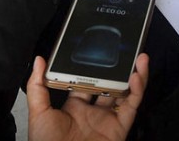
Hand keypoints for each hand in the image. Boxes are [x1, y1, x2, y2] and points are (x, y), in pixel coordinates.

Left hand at [26, 54, 147, 140]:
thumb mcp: (38, 113)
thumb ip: (38, 86)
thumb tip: (39, 60)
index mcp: (74, 107)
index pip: (87, 81)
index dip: (94, 67)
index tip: (98, 50)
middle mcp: (93, 111)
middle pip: (110, 85)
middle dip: (119, 69)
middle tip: (125, 51)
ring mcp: (108, 119)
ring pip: (126, 93)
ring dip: (135, 75)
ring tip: (140, 57)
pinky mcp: (120, 127)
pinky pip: (132, 106)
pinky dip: (137, 91)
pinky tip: (137, 75)